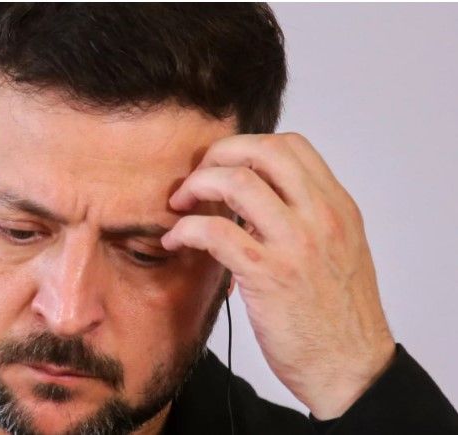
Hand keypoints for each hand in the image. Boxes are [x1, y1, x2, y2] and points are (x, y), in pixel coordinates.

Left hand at [161, 133, 395, 418]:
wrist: (352, 370)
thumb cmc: (339, 318)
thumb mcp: (337, 252)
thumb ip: (306, 219)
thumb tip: (257, 200)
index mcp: (337, 207)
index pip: (290, 145)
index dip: (246, 147)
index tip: (223, 167)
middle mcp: (320, 217)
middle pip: (261, 150)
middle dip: (217, 155)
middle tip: (196, 180)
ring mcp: (296, 244)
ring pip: (236, 182)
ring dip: (196, 186)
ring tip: (181, 205)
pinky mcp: (269, 275)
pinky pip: (215, 232)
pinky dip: (186, 229)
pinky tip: (176, 241)